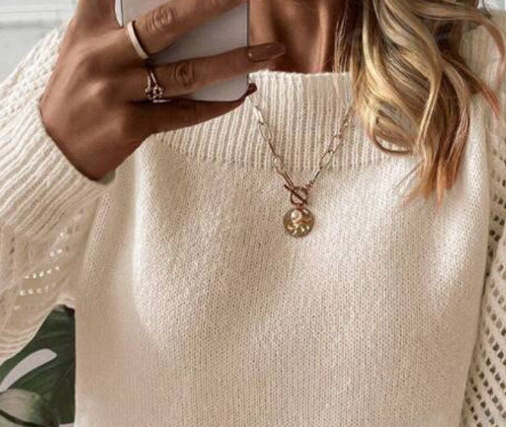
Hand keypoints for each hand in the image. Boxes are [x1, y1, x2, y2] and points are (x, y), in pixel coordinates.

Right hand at [38, 0, 286, 181]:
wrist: (54, 149)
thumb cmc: (78, 91)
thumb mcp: (82, 45)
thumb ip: (114, 22)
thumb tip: (180, 19)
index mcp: (90, 28)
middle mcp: (103, 56)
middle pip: (165, 24)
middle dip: (208, 7)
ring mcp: (117, 94)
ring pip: (184, 73)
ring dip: (232, 62)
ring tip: (267, 53)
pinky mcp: (130, 127)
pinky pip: (183, 113)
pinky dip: (216, 104)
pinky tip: (241, 94)